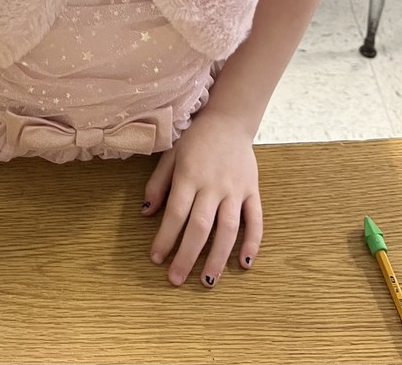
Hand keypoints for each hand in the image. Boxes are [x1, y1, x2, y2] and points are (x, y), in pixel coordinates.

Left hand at [143, 108, 261, 287]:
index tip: (156, 259)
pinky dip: (252, 242)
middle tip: (176, 279)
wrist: (229, 119)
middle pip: (200, 226)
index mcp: (189, 175)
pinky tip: (244, 263)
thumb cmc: (195, 139)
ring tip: (208, 281)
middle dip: (187, 255)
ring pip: (228, 228)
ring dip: (218, 257)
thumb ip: (158, 183)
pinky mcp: (253, 190)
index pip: (176, 213)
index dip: (165, 238)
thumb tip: (146, 212)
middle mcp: (213, 185)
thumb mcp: (171, 154)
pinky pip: (256, 220)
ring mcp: (235, 189)